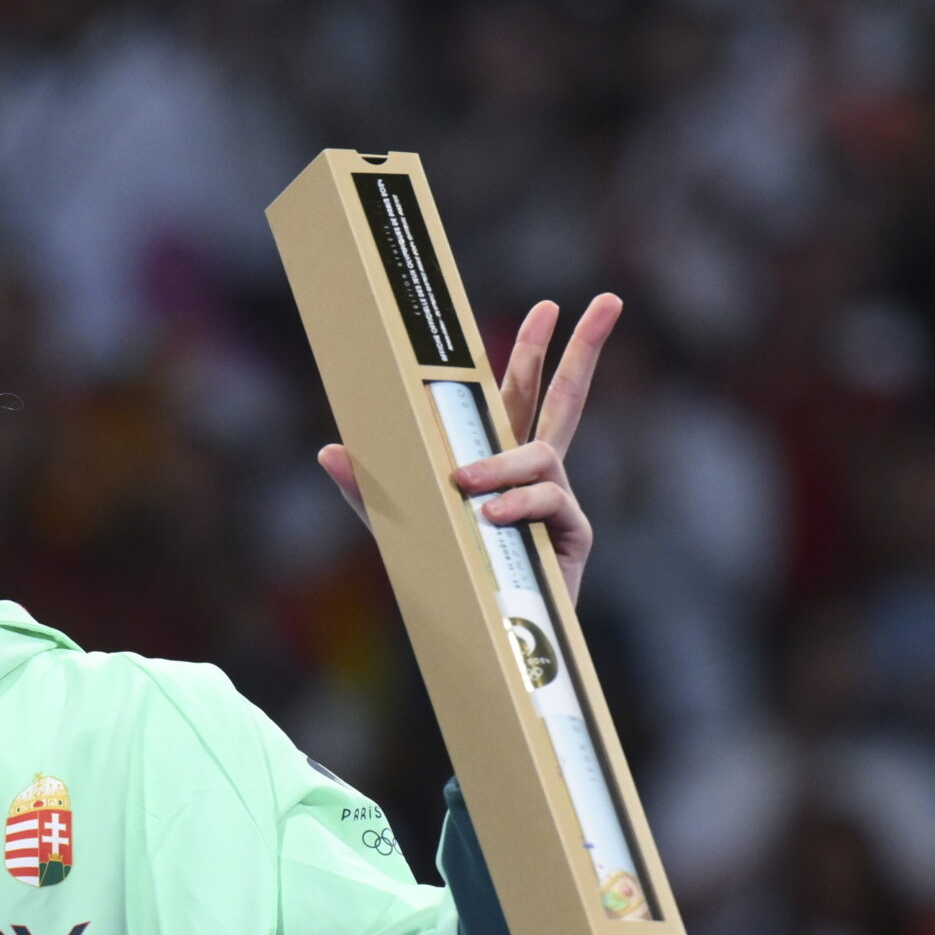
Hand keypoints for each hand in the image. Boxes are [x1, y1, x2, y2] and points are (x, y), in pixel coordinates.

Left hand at [317, 293, 621, 604]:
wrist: (476, 633)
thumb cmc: (445, 572)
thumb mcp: (398, 522)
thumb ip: (366, 486)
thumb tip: (328, 451)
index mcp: (501, 457)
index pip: (519, 392)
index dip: (532, 350)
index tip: (549, 307)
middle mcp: (537, 471)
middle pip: (564, 397)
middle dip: (584, 349)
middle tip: (606, 301)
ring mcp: (558, 499)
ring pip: (544, 453)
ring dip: (501, 465)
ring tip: (464, 487)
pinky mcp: (572, 532)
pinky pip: (546, 501)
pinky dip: (515, 504)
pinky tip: (488, 516)